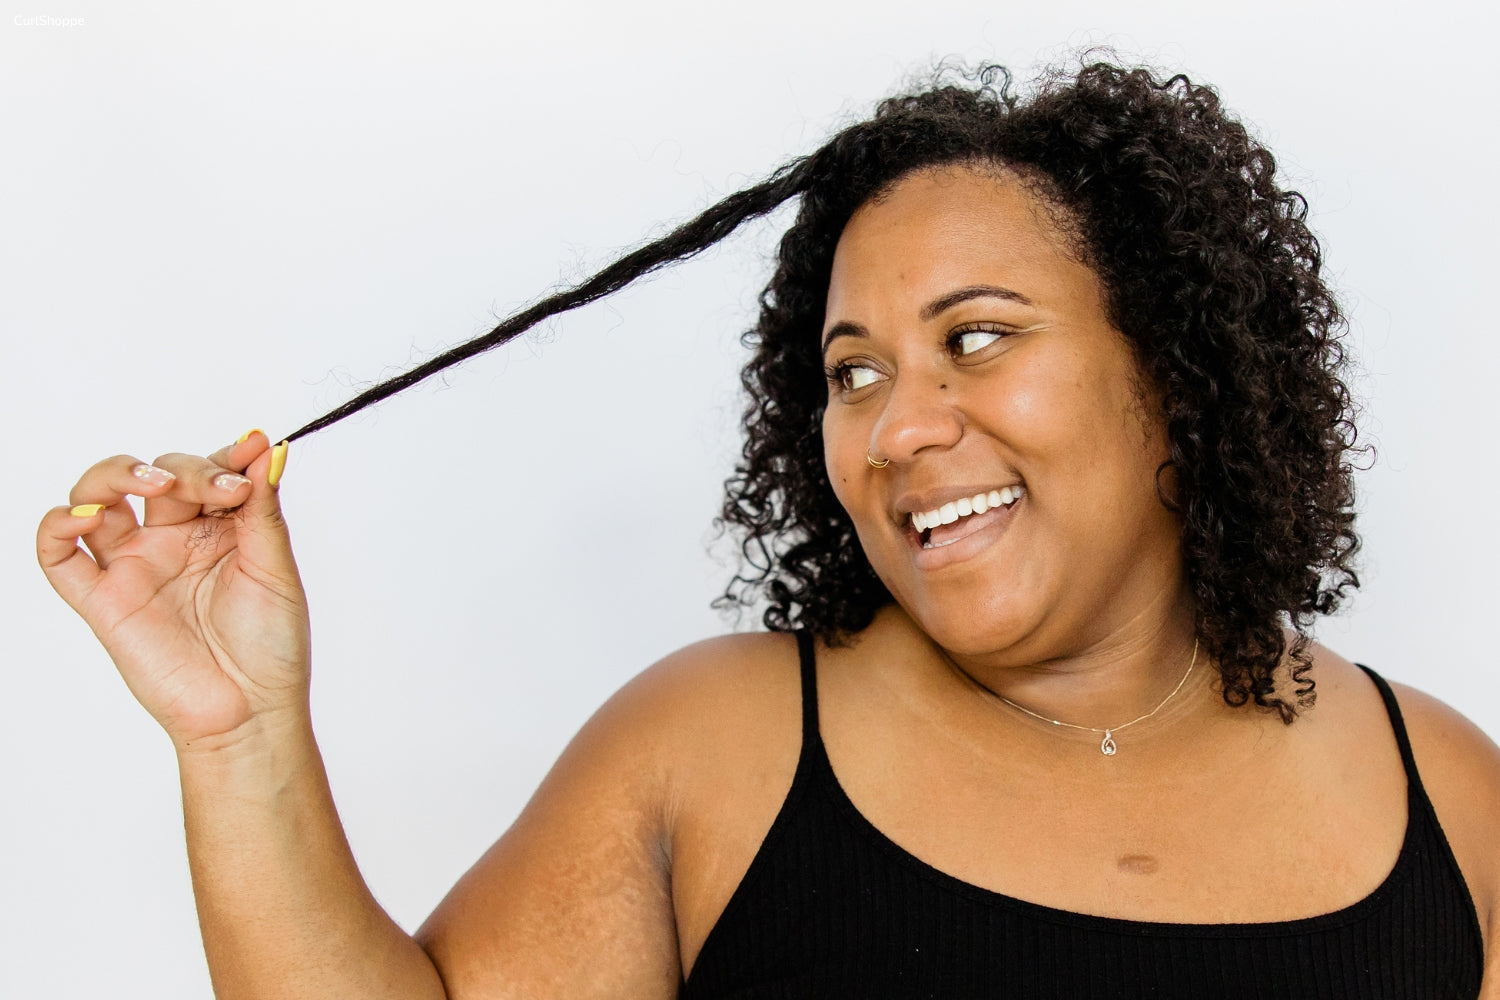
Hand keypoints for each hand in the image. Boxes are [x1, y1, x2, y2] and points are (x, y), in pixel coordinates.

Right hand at [37, 432, 310, 750]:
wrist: (249, 712)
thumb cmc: (270, 646)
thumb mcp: (275, 568)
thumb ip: (263, 509)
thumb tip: (270, 449)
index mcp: (219, 528)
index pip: (208, 471)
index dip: (225, 456)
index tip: (252, 448)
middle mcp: (172, 539)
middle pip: (159, 474)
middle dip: (187, 470)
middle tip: (221, 489)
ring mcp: (135, 566)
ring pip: (98, 497)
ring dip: (116, 474)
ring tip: (154, 484)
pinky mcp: (102, 599)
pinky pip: (59, 555)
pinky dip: (58, 525)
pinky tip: (87, 517)